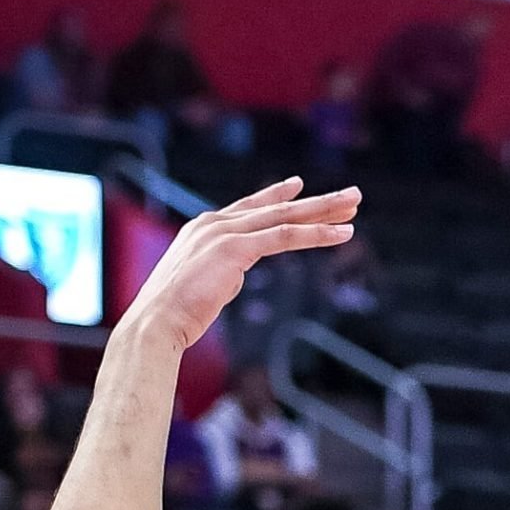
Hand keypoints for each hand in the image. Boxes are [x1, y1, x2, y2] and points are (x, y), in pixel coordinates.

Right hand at [119, 178, 360, 351]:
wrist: (154, 324)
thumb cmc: (176, 312)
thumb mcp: (202, 281)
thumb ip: (223, 268)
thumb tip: (238, 272)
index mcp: (203, 227)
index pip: (248, 206)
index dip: (276, 195)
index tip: (298, 185)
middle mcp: (214, 223)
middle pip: (276, 208)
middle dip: (316, 201)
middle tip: (350, 194)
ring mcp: (224, 232)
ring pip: (286, 218)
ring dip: (325, 210)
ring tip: (355, 204)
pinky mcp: (235, 248)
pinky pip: (286, 236)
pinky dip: (317, 233)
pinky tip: (343, 233)